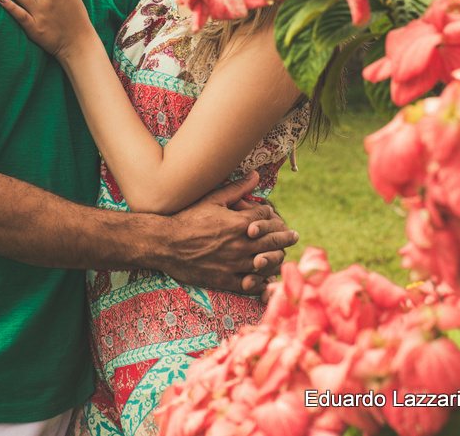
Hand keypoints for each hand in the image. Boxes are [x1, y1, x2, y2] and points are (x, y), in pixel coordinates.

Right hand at [162, 171, 298, 295]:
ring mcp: (235, 265)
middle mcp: (242, 245)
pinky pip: (252, 284)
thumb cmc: (187, 218)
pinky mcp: (226, 280)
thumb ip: (238, 188)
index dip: (275, 216)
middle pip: (275, 242)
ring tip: (283, 255)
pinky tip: (266, 277)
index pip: (269, 219)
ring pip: (267, 263)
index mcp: (241, 223)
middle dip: (286, 237)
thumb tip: (256, 174)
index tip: (277, 217)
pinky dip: (262, 281)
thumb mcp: (213, 199)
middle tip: (294, 236)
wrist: (165, 244)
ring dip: (278, 258)